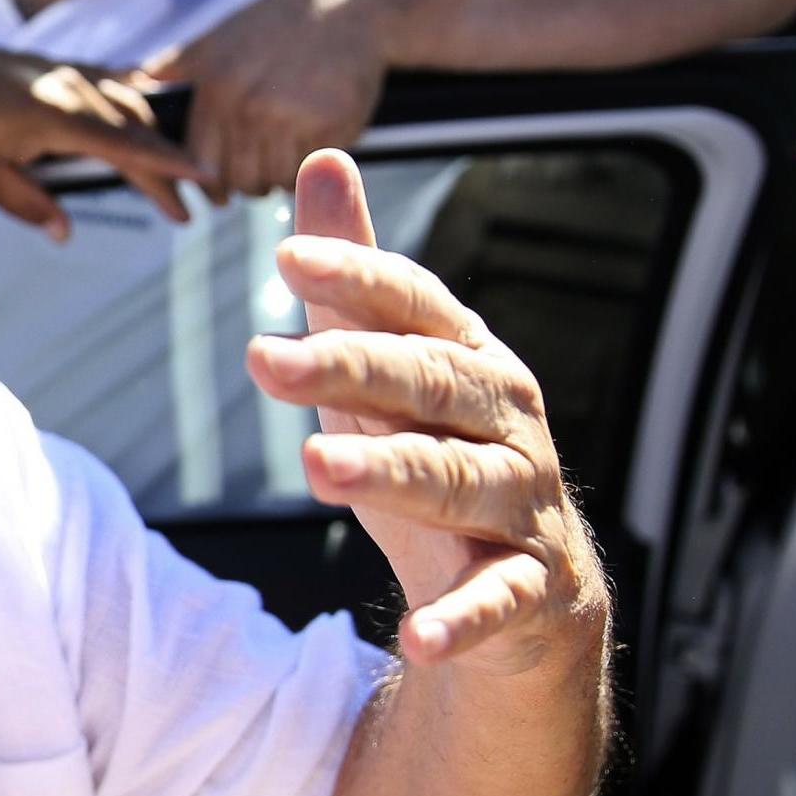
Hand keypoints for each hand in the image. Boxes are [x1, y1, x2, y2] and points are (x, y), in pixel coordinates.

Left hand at [0, 36, 213, 238]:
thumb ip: (28, 205)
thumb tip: (65, 233)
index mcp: (55, 115)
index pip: (126, 145)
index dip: (167, 166)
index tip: (202, 179)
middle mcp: (69, 86)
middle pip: (135, 128)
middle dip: (169, 165)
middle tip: (196, 203)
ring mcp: (64, 70)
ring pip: (127, 102)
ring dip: (154, 137)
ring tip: (174, 174)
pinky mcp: (56, 65)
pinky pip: (109, 83)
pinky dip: (134, 104)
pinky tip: (145, 121)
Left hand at [140, 0, 389, 200]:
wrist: (348, 3)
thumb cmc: (275, 21)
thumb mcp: (217, 35)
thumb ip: (173, 65)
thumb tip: (125, 80)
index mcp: (217, 88)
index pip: (199, 160)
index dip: (206, 183)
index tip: (214, 191)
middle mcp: (250, 106)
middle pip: (237, 179)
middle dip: (242, 186)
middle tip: (251, 179)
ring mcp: (292, 116)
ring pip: (273, 180)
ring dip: (274, 179)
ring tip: (279, 162)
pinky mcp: (333, 124)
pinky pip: (310, 168)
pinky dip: (307, 167)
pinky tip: (307, 148)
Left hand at [245, 151, 602, 672]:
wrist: (526, 594)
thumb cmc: (438, 454)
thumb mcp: (387, 368)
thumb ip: (356, 276)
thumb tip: (321, 159)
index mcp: (467, 359)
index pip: (413, 305)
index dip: (356, 277)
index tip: (286, 256)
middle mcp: (504, 421)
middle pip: (426, 384)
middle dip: (350, 368)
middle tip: (265, 362)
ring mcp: (522, 503)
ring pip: (455, 482)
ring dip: (389, 473)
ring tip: (317, 470)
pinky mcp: (530, 588)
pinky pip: (497, 600)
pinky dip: (460, 619)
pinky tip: (418, 636)